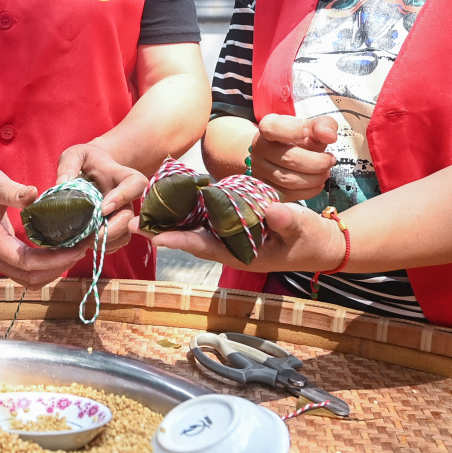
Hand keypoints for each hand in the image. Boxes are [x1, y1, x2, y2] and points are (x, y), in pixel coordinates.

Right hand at [0, 161, 96, 288]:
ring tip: (75, 251)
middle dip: (57, 268)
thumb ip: (14, 192)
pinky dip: (44, 265)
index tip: (76, 248)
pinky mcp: (0, 253)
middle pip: (28, 277)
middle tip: (82, 249)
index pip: (24, 261)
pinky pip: (24, 269)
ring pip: (27, 278)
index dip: (53, 259)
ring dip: (52, 270)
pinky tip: (60, 250)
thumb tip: (35, 195)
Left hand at [53, 140, 145, 250]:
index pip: (135, 184)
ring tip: (85, 242)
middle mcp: (126, 198)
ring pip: (126, 233)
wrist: (93, 169)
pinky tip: (87, 244)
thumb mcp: (75, 154)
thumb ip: (69, 165)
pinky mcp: (116, 227)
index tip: (102, 208)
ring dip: (107, 241)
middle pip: (129, 216)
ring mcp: (122, 213)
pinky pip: (117, 243)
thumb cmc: (86, 160)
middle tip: (90, 235)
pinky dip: (104, 247)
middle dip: (112, 229)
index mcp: (120, 175)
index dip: (123, 197)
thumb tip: (63, 185)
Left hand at [155, 200, 350, 274]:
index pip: (206, 247)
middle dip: (162, 231)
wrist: (320, 242)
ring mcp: (230, 236)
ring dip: (170, 219)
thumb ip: (289, 222)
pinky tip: (171, 198)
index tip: (155, 238)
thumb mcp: (304, 231)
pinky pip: (207, 216)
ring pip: (195, 228)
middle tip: (130, 223)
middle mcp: (230, 246)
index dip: (181, 242)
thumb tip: (272, 211)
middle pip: (191, 238)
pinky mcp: (233, 223)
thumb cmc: (311, 240)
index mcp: (242, 254)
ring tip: (140, 209)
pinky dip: (189, 208)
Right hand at [248, 114, 340, 201]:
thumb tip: (330, 136)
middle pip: (289, 159)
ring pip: (288, 181)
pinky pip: (288, 195)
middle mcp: (258, 148)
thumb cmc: (297, 137)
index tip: (311, 134)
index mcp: (268, 127)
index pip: (273, 129)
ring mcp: (259, 170)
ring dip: (314, 178)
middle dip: (317, 162)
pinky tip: (317, 183)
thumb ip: (323, 126)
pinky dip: (308, 191)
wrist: (280, 152)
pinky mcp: (265, 189)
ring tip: (325, 172)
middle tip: (330, 161)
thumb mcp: (310, 126)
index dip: (294, 132)